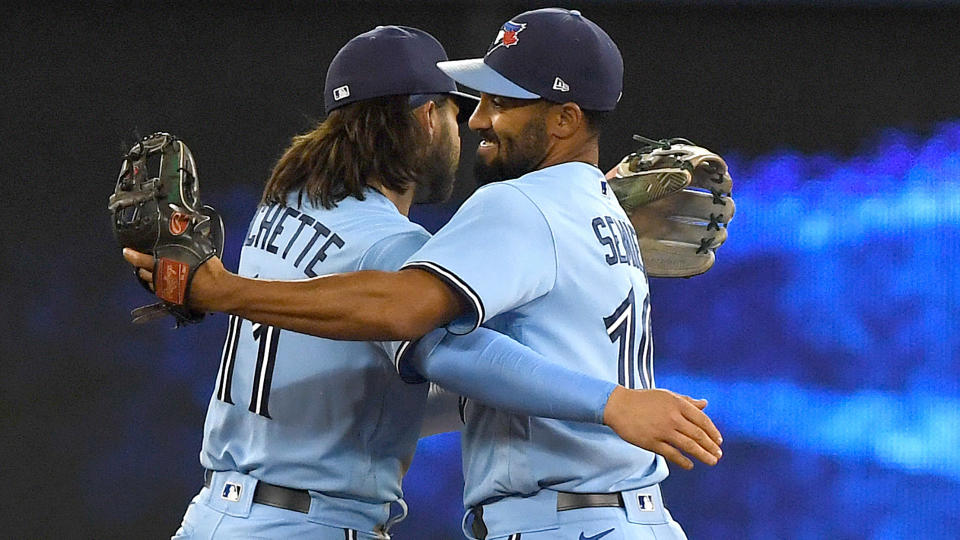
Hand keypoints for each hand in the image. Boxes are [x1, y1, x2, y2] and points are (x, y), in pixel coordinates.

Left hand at [122, 248, 226, 310]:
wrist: (219, 291)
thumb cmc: (211, 271)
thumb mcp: (199, 249)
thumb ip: (188, 241)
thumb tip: (185, 225)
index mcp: (165, 266)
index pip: (141, 260)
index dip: (131, 255)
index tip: (126, 252)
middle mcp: (162, 280)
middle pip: (143, 273)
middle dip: (142, 267)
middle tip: (144, 261)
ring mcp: (167, 292)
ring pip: (151, 284)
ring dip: (151, 278)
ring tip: (157, 272)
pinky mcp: (173, 301)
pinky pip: (162, 293)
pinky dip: (162, 287)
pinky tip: (169, 283)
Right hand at [603, 387, 722, 469]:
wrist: (618, 406)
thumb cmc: (642, 399)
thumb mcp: (667, 395)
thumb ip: (687, 401)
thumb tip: (704, 403)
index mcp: (677, 404)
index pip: (702, 420)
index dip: (713, 432)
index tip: (719, 441)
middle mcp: (673, 417)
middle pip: (698, 435)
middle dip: (711, 447)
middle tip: (718, 454)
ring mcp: (663, 431)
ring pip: (689, 446)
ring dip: (703, 455)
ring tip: (711, 461)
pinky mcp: (652, 442)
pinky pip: (672, 454)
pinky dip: (683, 461)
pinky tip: (690, 465)